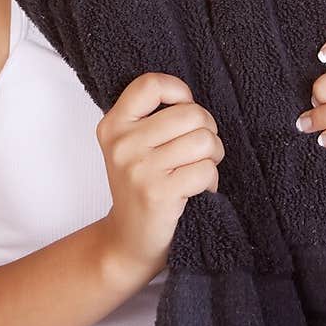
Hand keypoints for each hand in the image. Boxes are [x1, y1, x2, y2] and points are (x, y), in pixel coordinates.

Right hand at [96, 71, 223, 281]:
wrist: (127, 240)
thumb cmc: (141, 187)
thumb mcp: (132, 146)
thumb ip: (151, 118)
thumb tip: (192, 101)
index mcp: (113, 125)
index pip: (151, 84)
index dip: (179, 92)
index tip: (184, 110)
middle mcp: (122, 143)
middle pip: (191, 113)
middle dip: (208, 132)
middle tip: (199, 151)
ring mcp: (138, 168)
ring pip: (204, 140)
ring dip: (213, 157)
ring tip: (199, 170)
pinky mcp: (158, 193)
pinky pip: (206, 170)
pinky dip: (211, 181)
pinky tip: (198, 190)